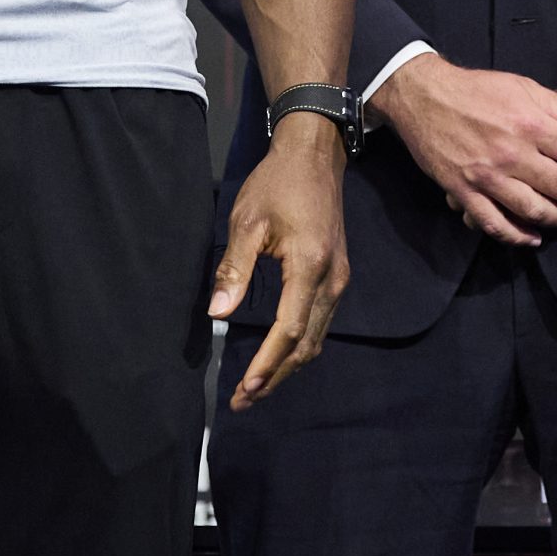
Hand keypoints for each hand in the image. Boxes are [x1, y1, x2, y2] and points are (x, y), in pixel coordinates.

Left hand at [209, 115, 348, 410]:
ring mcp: (338, 279)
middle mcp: (332, 280)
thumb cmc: (277, 183)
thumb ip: (235, 268)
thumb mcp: (247, 220)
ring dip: (287, 366)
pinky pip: (320, 323)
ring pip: (316, 338)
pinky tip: (277, 355)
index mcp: (310, 267)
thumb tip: (218, 313)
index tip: (244, 389)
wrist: (314, 155)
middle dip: (276, 377)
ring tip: (256, 387)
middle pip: (306, 344)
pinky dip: (298, 346)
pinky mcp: (336, 275)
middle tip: (244, 400)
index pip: (288, 330)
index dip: (266, 364)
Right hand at [372, 55, 556, 246]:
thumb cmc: (476, 89)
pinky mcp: (464, 191)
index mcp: (530, 124)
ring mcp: (487, 176)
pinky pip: (494, 224)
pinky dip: (517, 237)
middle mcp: (512, 153)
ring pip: (533, 211)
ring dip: (556, 218)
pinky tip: (532, 237)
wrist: (424, 97)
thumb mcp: (522, 86)